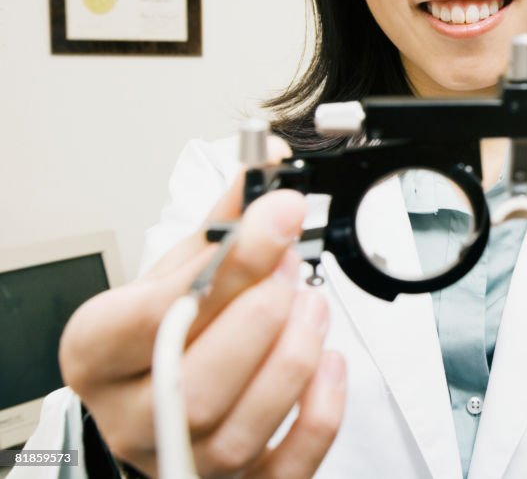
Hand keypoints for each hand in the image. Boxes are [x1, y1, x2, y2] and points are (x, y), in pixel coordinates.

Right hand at [60, 137, 346, 477]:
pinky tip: (331, 362)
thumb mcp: (178, 270)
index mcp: (100, 354)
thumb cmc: (166, 332)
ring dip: (294, 355)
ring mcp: (183, 459)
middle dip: (261, 316)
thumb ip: (220, 226)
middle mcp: (133, 417)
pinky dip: (320, 411)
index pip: (147, 318)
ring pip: (238, 428)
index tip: (276, 217)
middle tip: (292, 270)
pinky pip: (285, 467)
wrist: (165, 391)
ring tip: (313, 305)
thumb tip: (264, 172)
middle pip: (195, 385)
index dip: (222, 266)